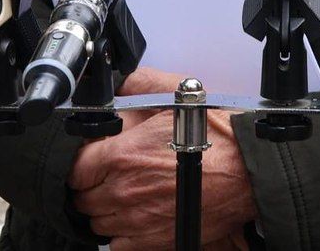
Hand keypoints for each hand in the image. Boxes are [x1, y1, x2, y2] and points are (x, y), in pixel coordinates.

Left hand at [71, 71, 255, 249]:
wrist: (244, 172)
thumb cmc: (215, 139)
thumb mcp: (173, 100)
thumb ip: (137, 89)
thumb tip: (118, 86)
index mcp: (122, 156)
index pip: (75, 169)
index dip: (82, 164)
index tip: (90, 162)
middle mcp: (123, 190)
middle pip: (83, 199)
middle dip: (92, 187)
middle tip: (107, 179)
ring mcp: (135, 220)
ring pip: (97, 223)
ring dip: (104, 211)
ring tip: (122, 199)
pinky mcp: (152, 242)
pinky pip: (118, 245)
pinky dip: (120, 234)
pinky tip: (133, 219)